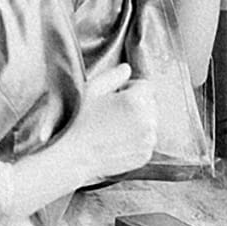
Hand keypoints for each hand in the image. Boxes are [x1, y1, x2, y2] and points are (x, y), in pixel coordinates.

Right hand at [67, 63, 157, 183]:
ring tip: (114, 127)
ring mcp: (148, 140)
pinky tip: (117, 140)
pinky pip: (146, 140)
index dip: (128, 88)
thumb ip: (113, 75)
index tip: (113, 97)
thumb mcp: (92, 90)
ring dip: (138, 121)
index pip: (145, 86)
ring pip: (149, 122)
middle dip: (136, 104)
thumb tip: (127, 68)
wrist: (76, 156)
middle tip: (112, 112)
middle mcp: (147, 121)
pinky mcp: (145, 155)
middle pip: (150, 103)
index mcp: (136, 101)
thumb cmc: (80, 121)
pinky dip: (137, 138)